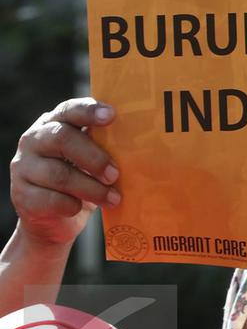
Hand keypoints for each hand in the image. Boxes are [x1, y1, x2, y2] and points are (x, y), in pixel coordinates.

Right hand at [10, 98, 119, 249]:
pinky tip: (81, 207)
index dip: (89, 111)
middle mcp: (34, 140)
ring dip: (92, 189)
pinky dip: (72, 205)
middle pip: (62, 139)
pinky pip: (51, 199)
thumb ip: (106, 148)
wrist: (54, 219)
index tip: (112, 115)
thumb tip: (144, 147)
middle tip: (116, 174)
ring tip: (114, 198)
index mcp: (55, 123)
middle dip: (95, 158)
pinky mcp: (22, 195)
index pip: (69, 110)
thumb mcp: (92, 160)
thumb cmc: (82, 180)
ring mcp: (23, 167)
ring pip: (59, 175)